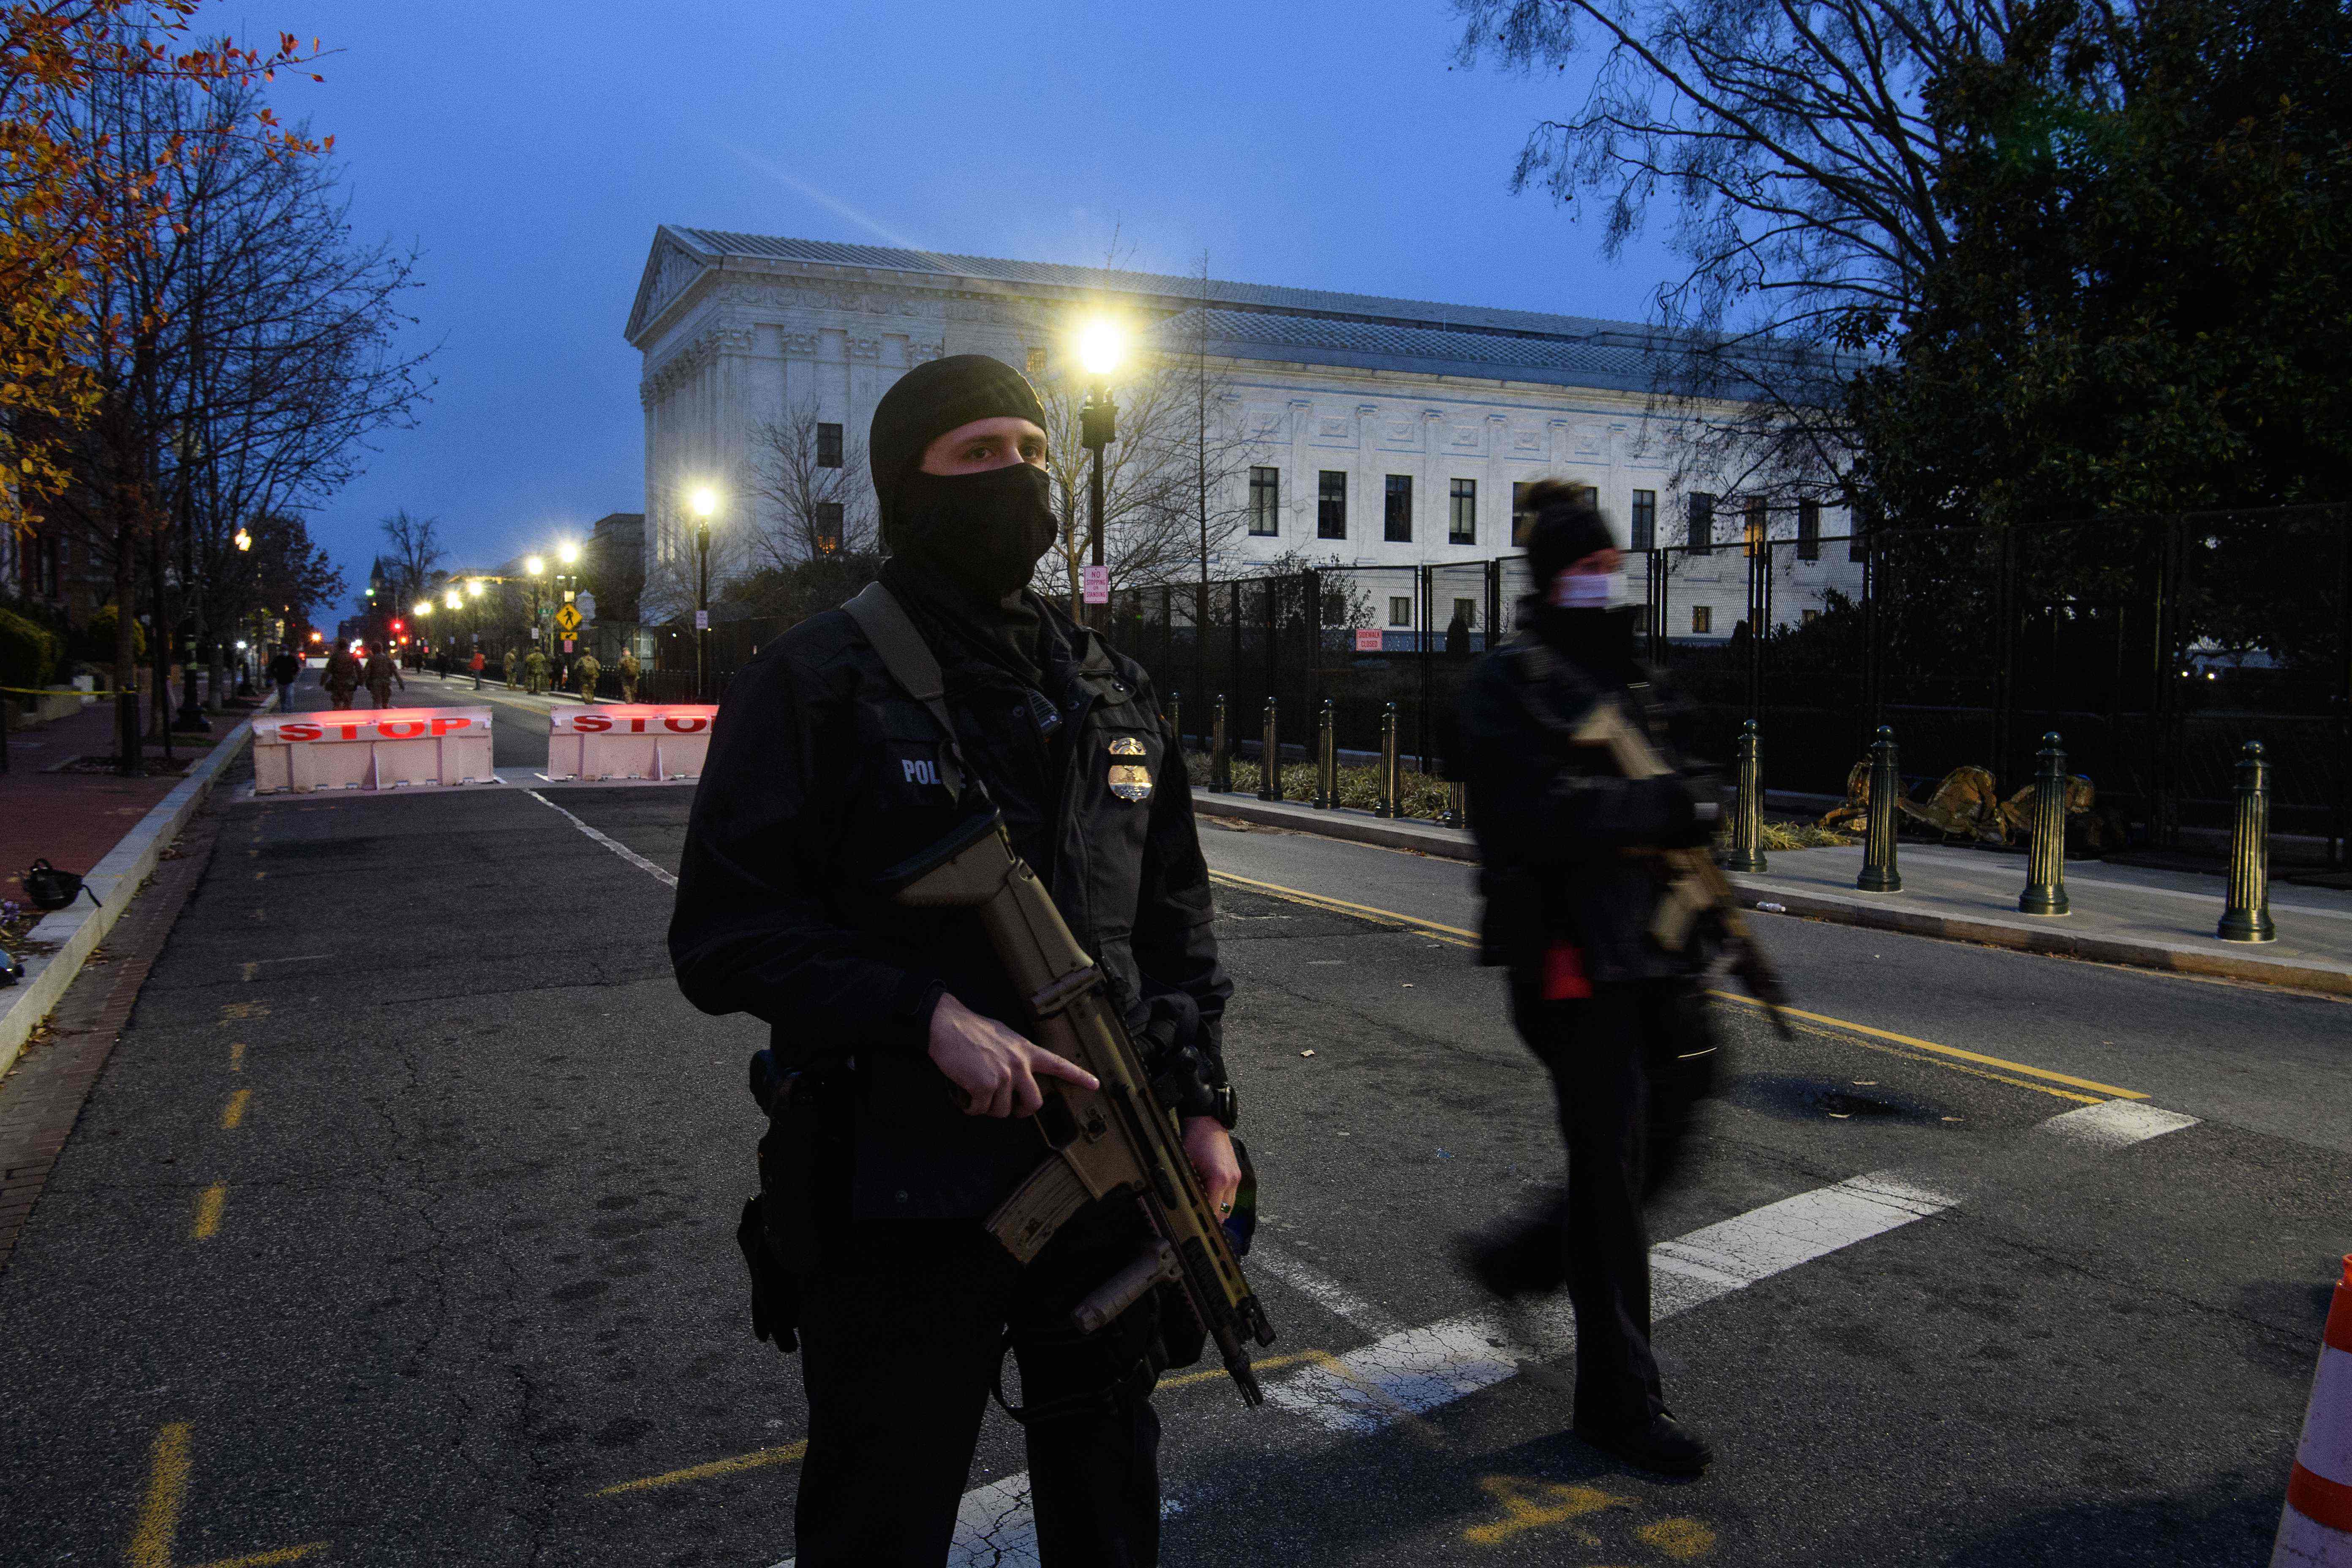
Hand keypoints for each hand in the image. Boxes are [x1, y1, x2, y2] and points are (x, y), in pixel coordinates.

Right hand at [926, 992, 1097, 1117]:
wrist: (946, 1025)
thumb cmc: (970, 1030)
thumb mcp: (1003, 1036)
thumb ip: (1014, 1055)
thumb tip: (1013, 1074)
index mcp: (1025, 1050)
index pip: (1058, 1064)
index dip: (1078, 1076)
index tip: (1094, 1085)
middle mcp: (1019, 1064)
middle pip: (1034, 1102)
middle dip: (1021, 1111)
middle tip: (1010, 1109)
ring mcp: (1003, 1076)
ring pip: (1001, 1111)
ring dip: (986, 1106)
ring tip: (973, 1089)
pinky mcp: (984, 1086)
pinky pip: (979, 1110)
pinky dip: (969, 1106)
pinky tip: (962, 1092)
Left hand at [1183, 1116, 1241, 1219]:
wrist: (1207, 1122)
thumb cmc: (1196, 1140)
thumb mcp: (1187, 1165)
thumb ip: (1190, 1187)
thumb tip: (1187, 1205)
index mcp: (1219, 1179)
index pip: (1214, 1212)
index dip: (1203, 1220)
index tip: (1195, 1225)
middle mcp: (1231, 1180)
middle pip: (1224, 1213)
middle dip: (1212, 1219)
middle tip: (1198, 1222)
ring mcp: (1236, 1177)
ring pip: (1230, 1207)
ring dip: (1219, 1211)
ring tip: (1204, 1213)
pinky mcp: (1237, 1173)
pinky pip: (1231, 1196)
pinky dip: (1222, 1201)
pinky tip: (1211, 1200)